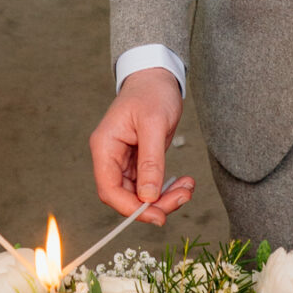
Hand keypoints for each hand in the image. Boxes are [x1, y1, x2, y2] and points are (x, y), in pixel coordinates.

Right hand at [90, 69, 192, 221]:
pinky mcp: (138, 161)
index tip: (157, 216)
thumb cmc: (152, 92)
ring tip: (188, 189)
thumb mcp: (153, 125)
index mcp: (105, 146)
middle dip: (154, 204)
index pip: (109, 189)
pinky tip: (184, 183)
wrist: (157, 76)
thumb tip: (148, 197)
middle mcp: (110, 156)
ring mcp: (124, 160)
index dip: (130, 208)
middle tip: (182, 199)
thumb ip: (150, 162)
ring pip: (139, 193)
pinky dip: (167, 188)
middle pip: (125, 196)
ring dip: (164, 198)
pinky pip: (149, 184)